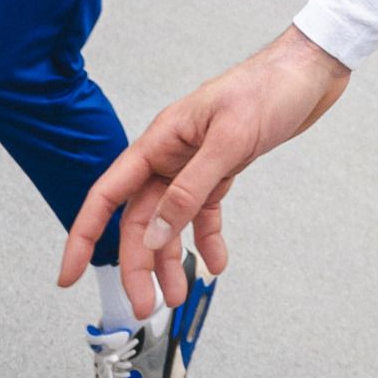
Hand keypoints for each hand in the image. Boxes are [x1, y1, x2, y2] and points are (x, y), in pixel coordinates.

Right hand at [65, 26, 350, 318]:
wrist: (309, 71)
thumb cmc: (269, 87)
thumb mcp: (230, 139)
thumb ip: (191, 189)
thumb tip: (154, 235)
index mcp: (159, 141)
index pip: (106, 195)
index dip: (83, 236)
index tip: (67, 274)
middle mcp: (170, 155)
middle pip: (139, 220)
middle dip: (138, 264)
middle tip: (145, 306)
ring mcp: (194, 164)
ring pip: (169, 223)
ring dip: (171, 260)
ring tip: (177, 296)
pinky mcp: (221, 170)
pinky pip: (204, 213)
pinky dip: (208, 240)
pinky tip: (217, 263)